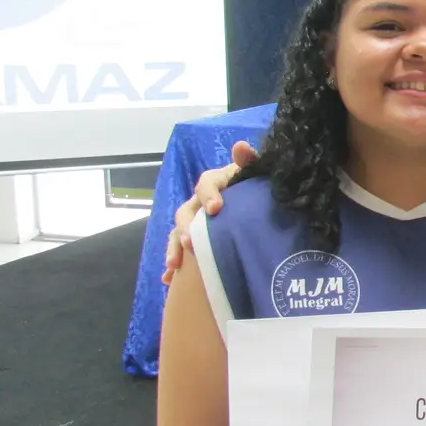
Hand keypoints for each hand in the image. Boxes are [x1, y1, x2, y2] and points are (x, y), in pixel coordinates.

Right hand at [161, 140, 256, 283]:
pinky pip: (179, 249)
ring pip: (178, 231)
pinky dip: (173, 263)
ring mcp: (195, 219)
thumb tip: (241, 145)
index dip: (208, 195)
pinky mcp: (195, 237)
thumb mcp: (256, 172)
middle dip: (185, 227)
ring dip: (173, 247)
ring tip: (174, 264)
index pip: (206, 183)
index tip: (216, 209)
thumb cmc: (256, 184)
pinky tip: (169, 279)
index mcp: (216, 182)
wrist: (257, 200)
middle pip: (186, 211)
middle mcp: (200, 200)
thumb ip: (250, 160)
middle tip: (190, 242)